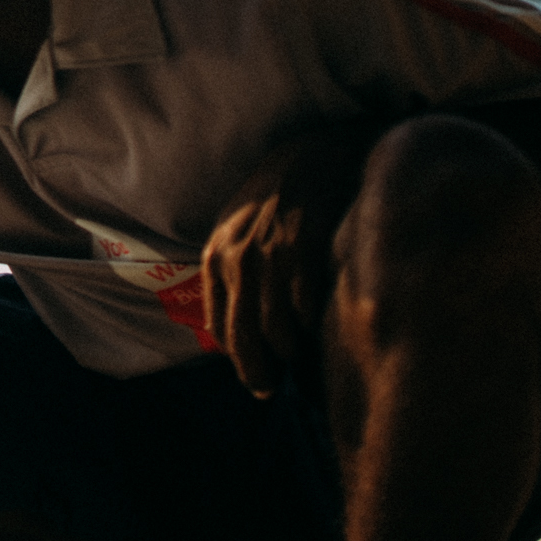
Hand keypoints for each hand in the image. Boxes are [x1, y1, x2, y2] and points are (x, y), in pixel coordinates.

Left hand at [201, 132, 364, 397]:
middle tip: (275, 388)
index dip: (240, 361)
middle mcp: (237, 259)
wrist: (321, 153)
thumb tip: (239, 331)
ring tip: (305, 361)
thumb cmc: (283, 197)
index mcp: (217, 257)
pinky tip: (323, 331)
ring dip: (291, 355)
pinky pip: (305, 311)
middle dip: (260, 371)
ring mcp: (269, 256)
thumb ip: (234, 273)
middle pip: (245, 339)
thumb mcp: (242, 229)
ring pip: (277, 332)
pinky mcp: (303, 251)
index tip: (258, 380)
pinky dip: (314, 329)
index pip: (222, 329)